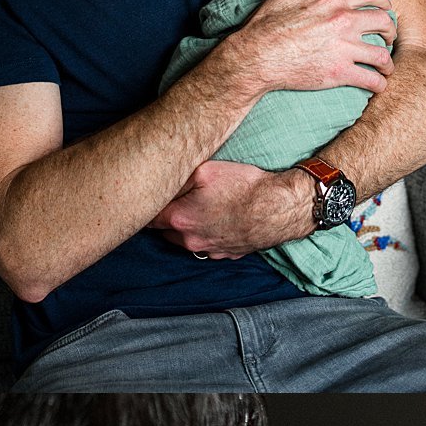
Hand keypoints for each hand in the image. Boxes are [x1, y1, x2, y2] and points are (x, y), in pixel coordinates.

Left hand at [151, 162, 314, 256]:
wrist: (280, 208)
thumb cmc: (244, 187)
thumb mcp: (205, 171)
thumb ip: (177, 179)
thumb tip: (161, 184)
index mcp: (178, 220)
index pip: (147, 218)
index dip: (146, 206)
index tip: (146, 199)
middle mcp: (189, 240)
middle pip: (163, 231)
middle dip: (165, 217)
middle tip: (172, 201)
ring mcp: (208, 250)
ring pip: (184, 240)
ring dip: (186, 227)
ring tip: (198, 209)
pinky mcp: (225, 254)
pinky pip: (207, 244)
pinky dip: (206, 234)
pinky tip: (217, 220)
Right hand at [230, 0, 394, 99]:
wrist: (255, 59)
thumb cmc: (265, 26)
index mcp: (333, 0)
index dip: (383, 1)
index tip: (385, 9)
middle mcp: (344, 21)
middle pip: (383, 22)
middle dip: (390, 30)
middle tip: (388, 38)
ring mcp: (344, 48)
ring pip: (381, 53)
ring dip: (387, 62)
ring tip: (386, 68)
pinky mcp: (339, 72)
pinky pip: (370, 78)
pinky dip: (379, 83)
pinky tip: (379, 85)